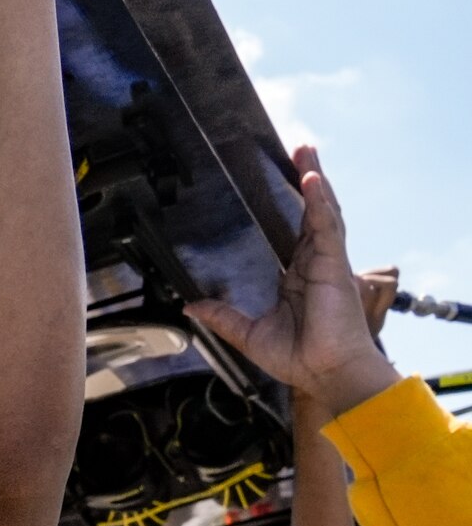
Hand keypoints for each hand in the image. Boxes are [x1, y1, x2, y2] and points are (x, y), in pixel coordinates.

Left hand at [189, 146, 399, 416]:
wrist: (325, 373)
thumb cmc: (301, 358)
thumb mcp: (249, 334)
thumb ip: (223, 316)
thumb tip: (192, 305)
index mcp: (298, 275)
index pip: (294, 230)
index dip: (292, 205)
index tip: (281, 182)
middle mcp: (314, 263)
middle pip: (311, 211)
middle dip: (306, 180)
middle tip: (299, 152)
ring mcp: (327, 261)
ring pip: (323, 210)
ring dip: (315, 179)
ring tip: (307, 152)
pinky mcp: (334, 265)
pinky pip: (327, 226)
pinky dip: (320, 202)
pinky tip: (313, 180)